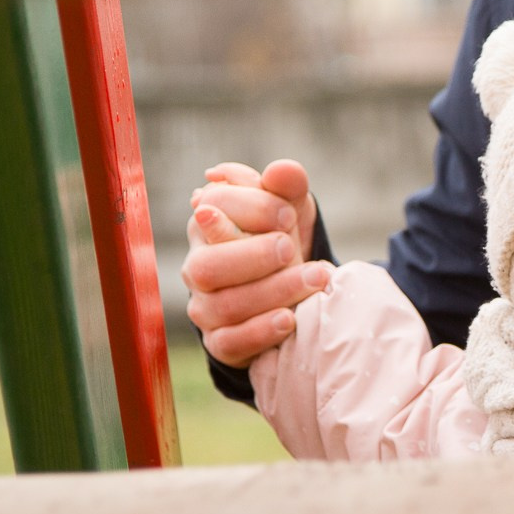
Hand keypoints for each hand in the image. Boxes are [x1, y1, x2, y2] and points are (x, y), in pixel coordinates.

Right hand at [182, 159, 332, 366]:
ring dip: (274, 291)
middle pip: (207, 266)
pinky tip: (290, 319)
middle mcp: (197, 267)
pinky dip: (262, 331)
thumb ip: (288, 187)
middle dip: (253, 256)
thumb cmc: (284, 242)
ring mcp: (205, 308)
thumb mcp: (291, 210)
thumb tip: (281, 170)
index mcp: (207, 223)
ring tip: (316, 279)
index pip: (213, 209)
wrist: (294, 293)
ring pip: (225, 305)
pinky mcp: (221, 343)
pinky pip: (231, 342)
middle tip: (291, 249)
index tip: (287, 215)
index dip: (251, 209)